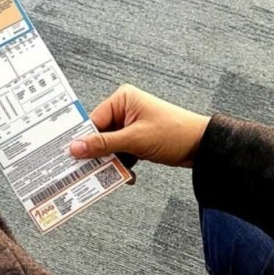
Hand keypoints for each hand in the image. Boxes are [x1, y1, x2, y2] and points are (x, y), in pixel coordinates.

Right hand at [70, 84, 210, 166]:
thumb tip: (76, 147)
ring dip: (112, 162)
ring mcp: (132, 124)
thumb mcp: (135, 139)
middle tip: (89, 170)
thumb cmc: (174, 132)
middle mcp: (125, 109)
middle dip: (99, 154)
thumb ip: (104, 144)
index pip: (94, 120)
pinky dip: (123, 164)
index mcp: (123, 99)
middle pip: (100, 134)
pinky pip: (122, 152)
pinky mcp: (138, 138)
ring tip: (114, 174)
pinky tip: (128, 175)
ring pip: (110, 146)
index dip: (84, 140)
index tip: (72, 157)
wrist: (201, 145)